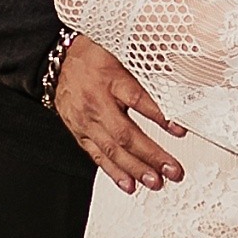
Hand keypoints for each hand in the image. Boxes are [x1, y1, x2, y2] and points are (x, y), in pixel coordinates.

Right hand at [53, 34, 185, 192]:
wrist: (58, 63)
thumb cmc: (92, 58)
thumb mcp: (120, 53)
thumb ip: (145, 69)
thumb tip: (176, 75)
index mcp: (111, 79)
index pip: (138, 100)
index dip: (160, 116)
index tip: (179, 129)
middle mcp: (98, 104)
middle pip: (126, 134)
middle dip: (151, 155)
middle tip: (172, 169)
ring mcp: (88, 122)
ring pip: (113, 151)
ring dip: (136, 170)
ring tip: (156, 182)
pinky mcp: (81, 134)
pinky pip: (98, 157)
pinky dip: (114, 173)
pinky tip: (129, 184)